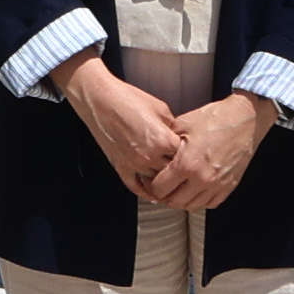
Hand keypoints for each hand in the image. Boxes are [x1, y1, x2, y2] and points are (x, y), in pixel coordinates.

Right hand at [54, 58, 188, 202]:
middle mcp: (150, 155)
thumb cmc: (127, 99)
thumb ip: (174, 127)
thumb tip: (180, 137)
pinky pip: (136, 187)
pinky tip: (153, 194)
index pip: (186, 156)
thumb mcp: (161, 109)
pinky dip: (146, 192)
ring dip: (165, 183)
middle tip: (185, 170)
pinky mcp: (121, 167)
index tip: (193, 153)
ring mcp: (135, 164)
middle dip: (179, 170)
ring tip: (172, 183)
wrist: (101, 100)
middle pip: (173, 172)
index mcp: (163, 140)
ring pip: (157, 183)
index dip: (190, 154)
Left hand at [149, 93, 277, 216]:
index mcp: (187, 164)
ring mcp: (217, 185)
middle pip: (174, 202)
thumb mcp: (182, 125)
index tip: (152, 181)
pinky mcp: (229, 186)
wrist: (244, 119)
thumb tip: (154, 153)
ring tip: (178, 188)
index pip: (160, 189)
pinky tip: (196, 189)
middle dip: (165, 196)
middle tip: (162, 187)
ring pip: (192, 206)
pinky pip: (210, 204)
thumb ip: (166, 143)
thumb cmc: (215, 119)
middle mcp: (202, 179)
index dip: (152, 186)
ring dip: (182, 200)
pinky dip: (200, 200)